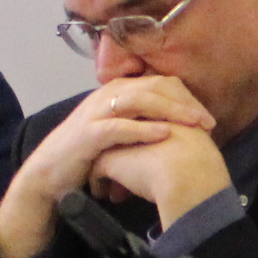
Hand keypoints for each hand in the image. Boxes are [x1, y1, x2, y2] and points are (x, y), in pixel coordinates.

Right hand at [0, 76, 215, 257]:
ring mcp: (96, 113)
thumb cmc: (88, 154)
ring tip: (194, 123)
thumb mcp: (117, 132)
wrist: (49, 174)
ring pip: (139, 101)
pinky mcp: (88, 135)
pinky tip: (165, 134)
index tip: (206, 115)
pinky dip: (144, 129)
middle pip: (153, 87)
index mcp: (117, 92)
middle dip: (184, 102)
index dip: (185, 96)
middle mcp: (107, 96)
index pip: (158, 83)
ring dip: (170, 110)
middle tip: (208, 121)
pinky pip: (120, 127)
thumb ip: (140, 122)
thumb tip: (175, 127)